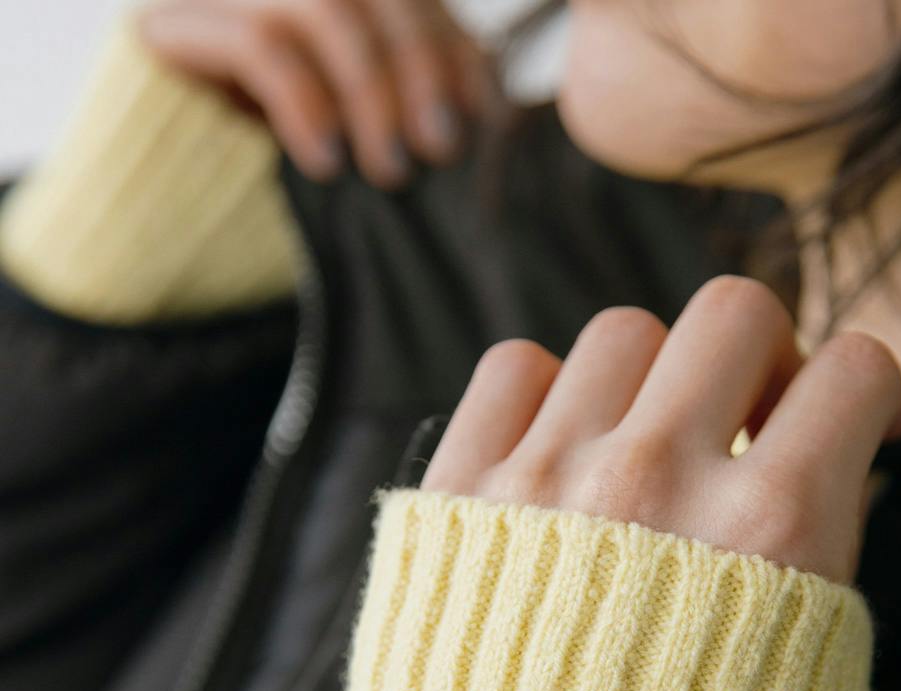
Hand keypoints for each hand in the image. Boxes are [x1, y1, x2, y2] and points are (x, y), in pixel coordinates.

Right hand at [137, 0, 494, 187]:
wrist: (159, 210)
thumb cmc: (274, 187)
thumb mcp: (358, 147)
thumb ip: (408, 115)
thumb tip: (492, 125)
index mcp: (335, 4)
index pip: (412, 1)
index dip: (459, 54)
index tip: (484, 124)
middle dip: (421, 71)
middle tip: (439, 150)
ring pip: (327, 5)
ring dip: (371, 90)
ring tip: (389, 171)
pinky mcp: (174, 26)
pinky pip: (258, 44)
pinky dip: (306, 105)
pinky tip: (325, 163)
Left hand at [421, 276, 900, 585]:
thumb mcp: (812, 683)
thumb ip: (831, 555)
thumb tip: (835, 465)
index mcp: (771, 530)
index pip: (852, 368)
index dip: (861, 394)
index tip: (841, 430)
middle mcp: (657, 482)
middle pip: (733, 310)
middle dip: (754, 362)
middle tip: (741, 429)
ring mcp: (546, 480)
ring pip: (620, 332)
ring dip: (647, 383)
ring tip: (637, 457)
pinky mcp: (458, 496)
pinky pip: (513, 366)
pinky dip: (545, 397)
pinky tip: (558, 456)